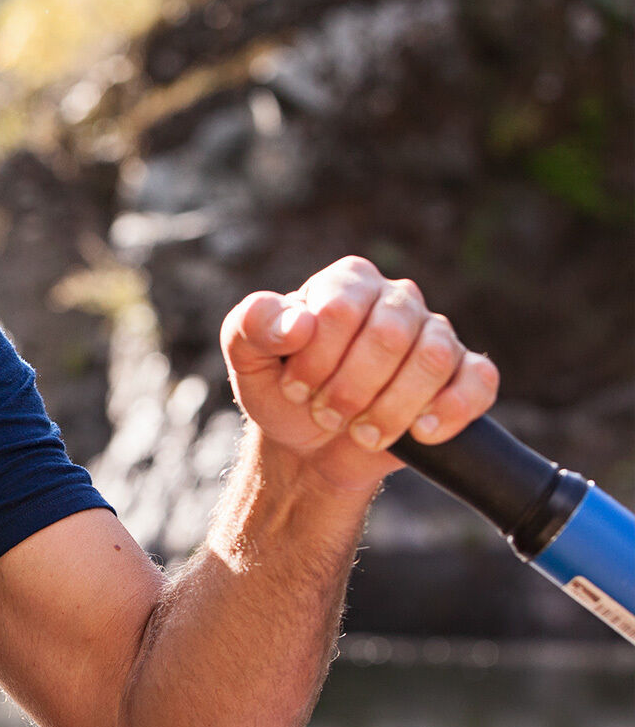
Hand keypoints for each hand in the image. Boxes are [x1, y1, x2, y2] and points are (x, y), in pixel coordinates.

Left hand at [221, 256, 497, 493]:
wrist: (311, 445)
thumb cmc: (283, 391)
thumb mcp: (248, 360)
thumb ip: (252, 328)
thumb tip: (298, 322)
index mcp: (348, 281)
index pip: (341, 308)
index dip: (315, 359)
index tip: (294, 388)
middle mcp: (397, 298)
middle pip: (390, 336)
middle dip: (350, 389)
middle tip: (326, 414)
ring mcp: (435, 334)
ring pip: (433, 360)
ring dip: (390, 408)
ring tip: (361, 432)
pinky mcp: (464, 375)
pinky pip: (478, 382)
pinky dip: (450, 411)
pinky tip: (419, 432)